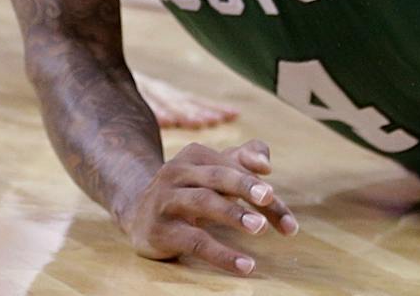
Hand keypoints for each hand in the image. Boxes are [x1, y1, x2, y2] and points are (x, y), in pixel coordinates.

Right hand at [120, 140, 296, 275]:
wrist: (137, 213)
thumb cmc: (188, 190)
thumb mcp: (212, 171)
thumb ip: (243, 160)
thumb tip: (266, 164)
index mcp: (195, 155)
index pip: (235, 169)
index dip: (261, 188)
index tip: (282, 210)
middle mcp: (177, 172)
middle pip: (216, 176)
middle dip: (243, 185)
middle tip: (268, 197)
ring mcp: (165, 200)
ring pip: (202, 202)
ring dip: (232, 213)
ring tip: (259, 227)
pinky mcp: (160, 230)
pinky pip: (194, 240)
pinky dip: (221, 253)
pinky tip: (244, 264)